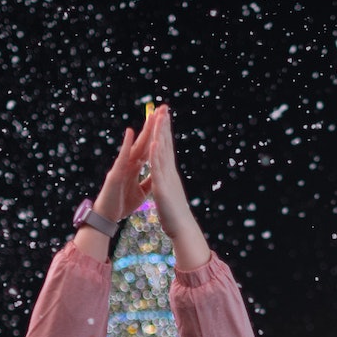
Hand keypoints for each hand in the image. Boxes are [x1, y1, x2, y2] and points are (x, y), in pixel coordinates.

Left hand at [141, 106, 209, 269]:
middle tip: (164, 107)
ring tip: (160, 117)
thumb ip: (166, 182)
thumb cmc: (175, 213)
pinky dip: (156, 154)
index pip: (166, 148)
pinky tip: (154, 142)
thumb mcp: (168, 193)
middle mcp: (170, 172)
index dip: (164, 131)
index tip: (163, 116)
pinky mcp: (162, 187)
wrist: (181, 228)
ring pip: (163, 152)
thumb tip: (166, 177)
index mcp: (169, 173)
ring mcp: (167, 178)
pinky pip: (158, 168)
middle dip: (164, 125)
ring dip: (161, 134)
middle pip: (166, 144)